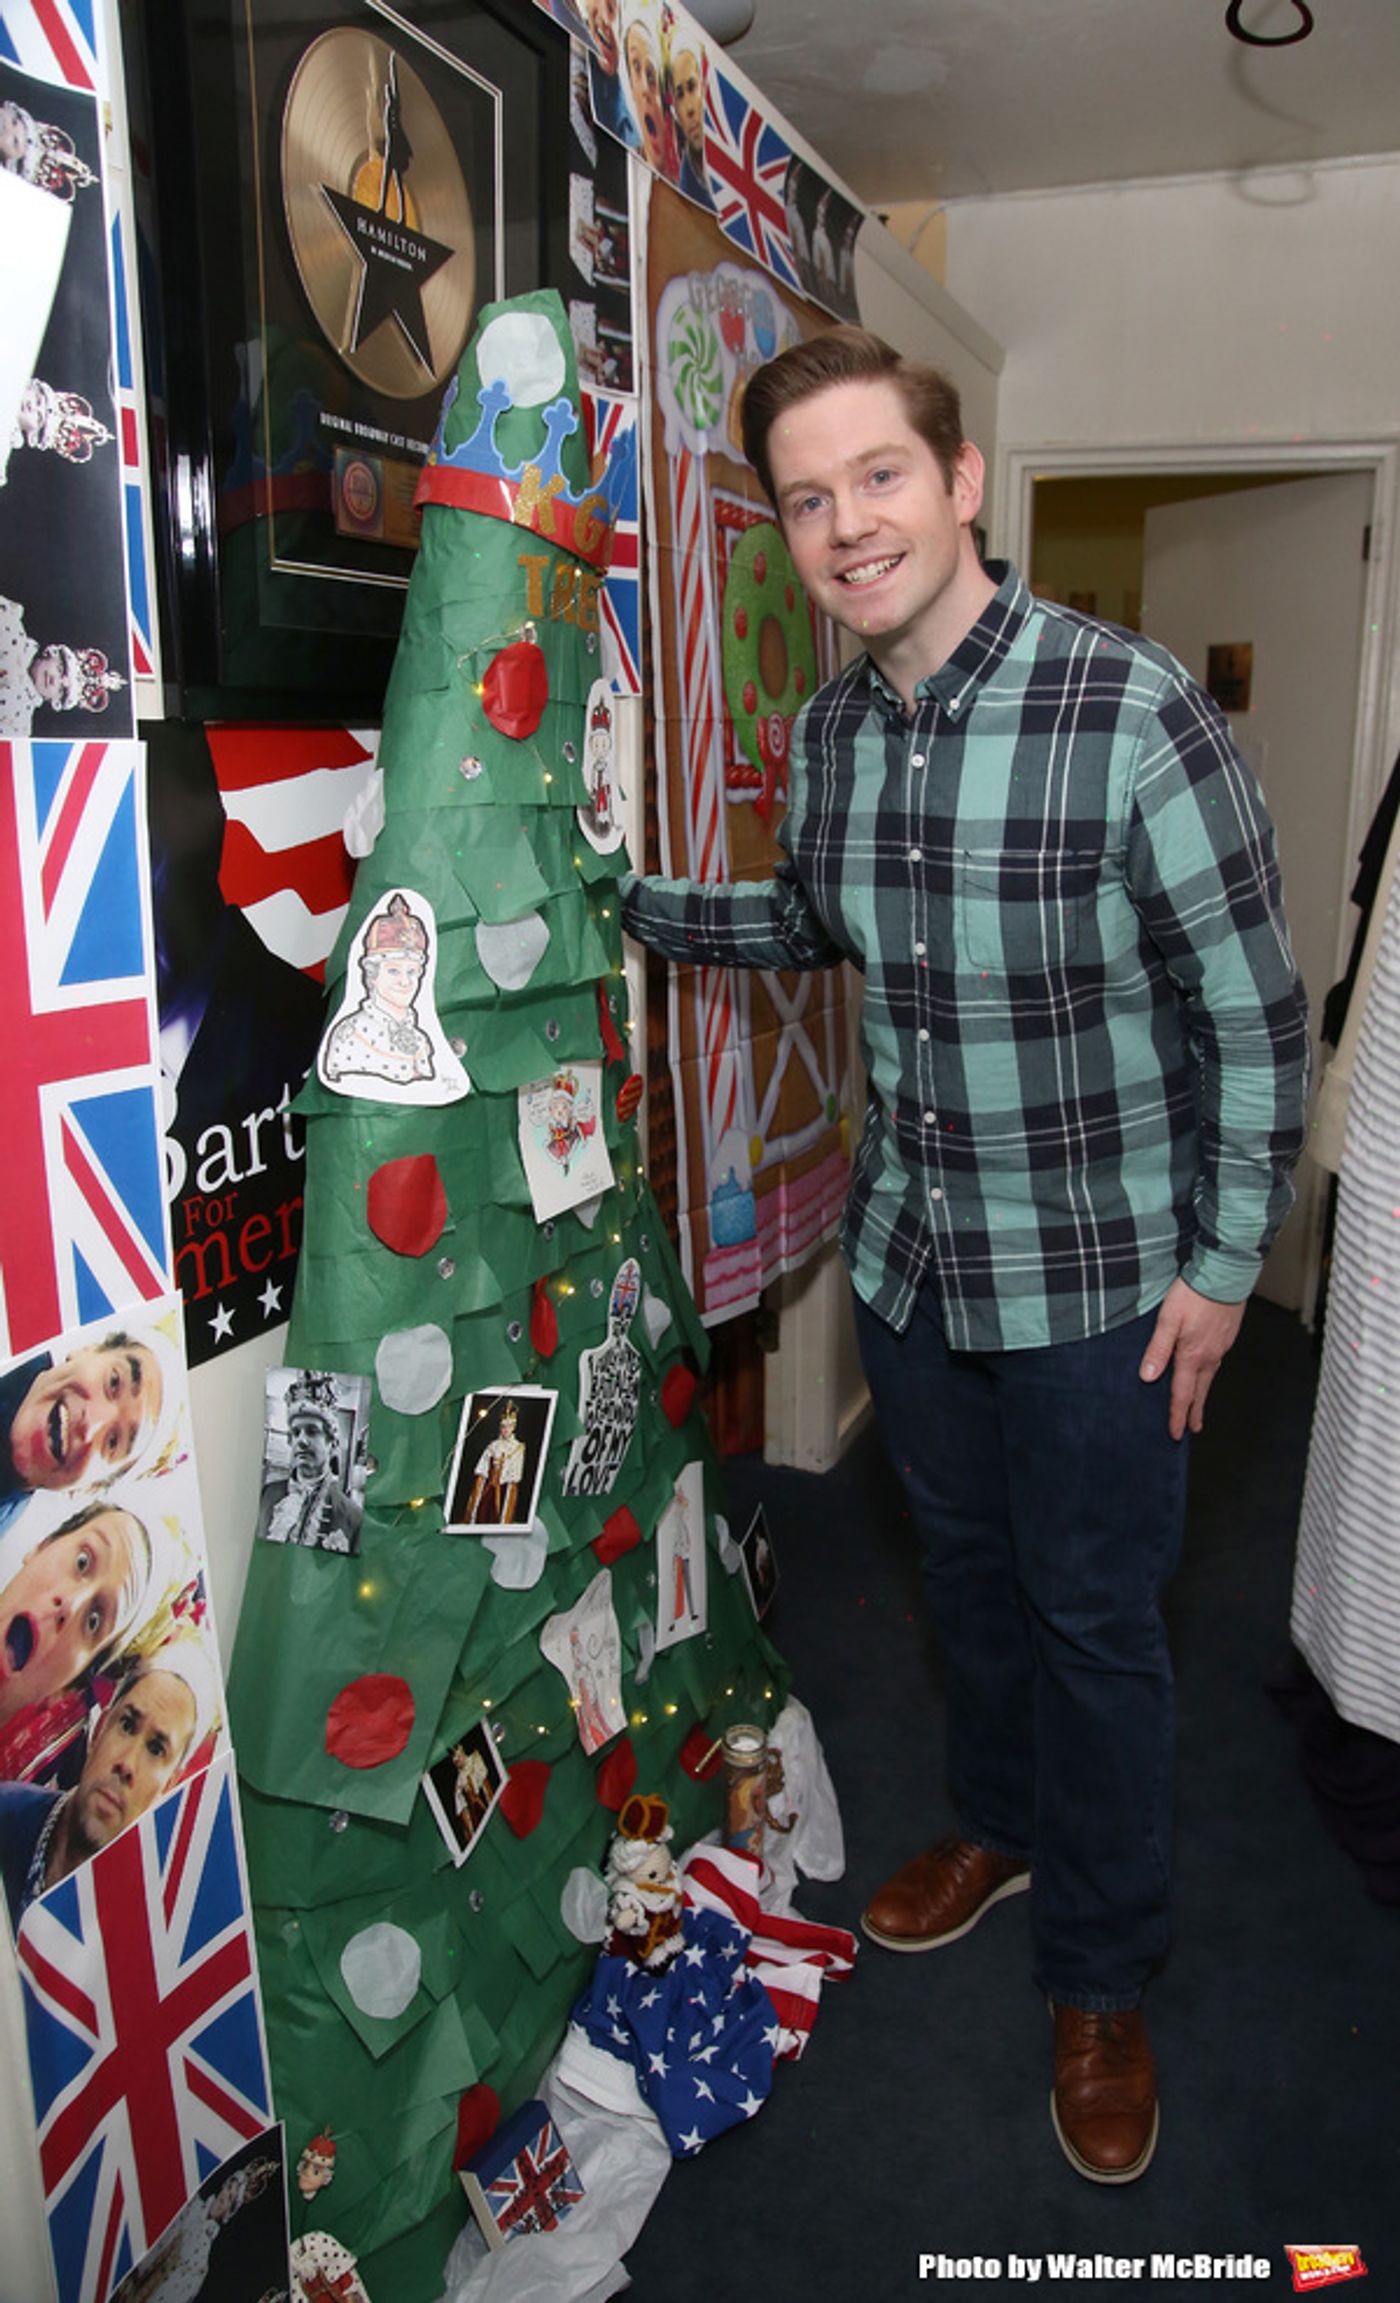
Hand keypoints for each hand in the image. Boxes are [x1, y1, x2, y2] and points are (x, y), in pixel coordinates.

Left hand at [1138, 1278, 1246, 1439]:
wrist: (1225, 1274)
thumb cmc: (1194, 1294)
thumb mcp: (1168, 1320)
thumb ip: (1158, 1349)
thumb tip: (1148, 1377)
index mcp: (1192, 1356)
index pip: (1182, 1394)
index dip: (1177, 1416)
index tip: (1176, 1434)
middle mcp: (1210, 1356)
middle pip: (1200, 1392)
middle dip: (1194, 1412)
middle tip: (1192, 1428)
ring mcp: (1221, 1347)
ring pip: (1210, 1378)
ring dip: (1203, 1395)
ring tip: (1199, 1405)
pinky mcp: (1227, 1336)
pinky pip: (1217, 1363)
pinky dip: (1210, 1374)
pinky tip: (1206, 1370)